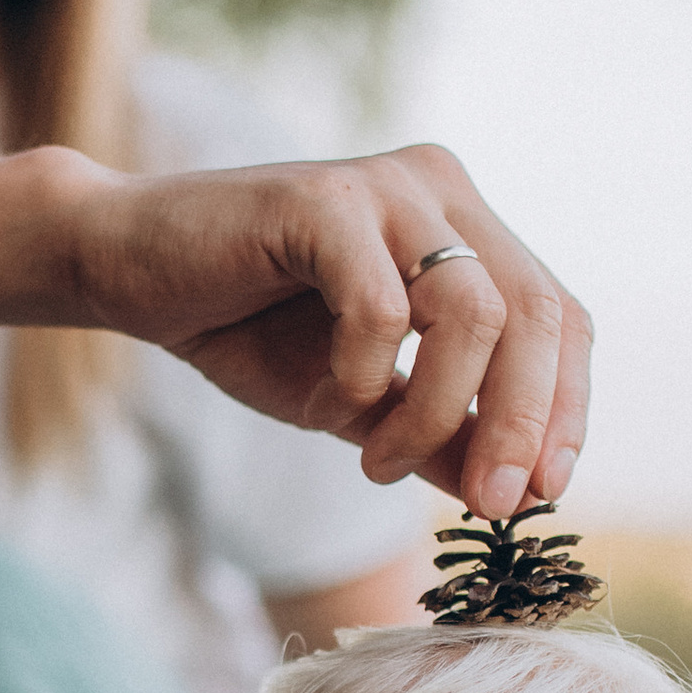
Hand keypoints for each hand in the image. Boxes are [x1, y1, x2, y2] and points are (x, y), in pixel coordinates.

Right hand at [75, 139, 589, 520]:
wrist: (127, 272)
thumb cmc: (243, 328)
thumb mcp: (360, 401)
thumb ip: (438, 433)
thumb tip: (514, 494)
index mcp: (462, 225)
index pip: (558, 315)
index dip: (564, 407)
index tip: (541, 493)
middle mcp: (438, 190)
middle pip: (536, 314)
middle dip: (524, 424)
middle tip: (490, 504)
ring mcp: (385, 187)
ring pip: (474, 315)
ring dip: (435, 412)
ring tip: (377, 460)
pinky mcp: (325, 201)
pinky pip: (383, 308)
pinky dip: (364, 374)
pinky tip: (331, 402)